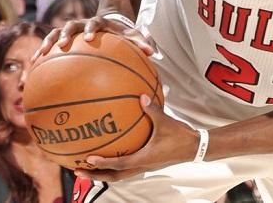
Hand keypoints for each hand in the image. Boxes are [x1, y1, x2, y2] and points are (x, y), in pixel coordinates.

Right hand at [31, 14, 153, 65]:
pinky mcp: (62, 39)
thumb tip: (152, 53)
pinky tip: (32, 67)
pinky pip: (49, 45)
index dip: (90, 29)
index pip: (93, 23)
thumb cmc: (120, 35)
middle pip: (69, 26)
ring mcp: (69, 31)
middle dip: (65, 35)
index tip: (89, 37)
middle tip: (63, 45)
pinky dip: (40, 54)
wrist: (106, 26)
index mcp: (98, 23)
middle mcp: (81, 25)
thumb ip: (140, 42)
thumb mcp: (131, 36)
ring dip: (46, 43)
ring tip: (39, 55)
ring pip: (54, 33)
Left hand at [74, 94, 199, 181]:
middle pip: (114, 176)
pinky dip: (114, 166)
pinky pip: (126, 168)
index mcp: (144, 158)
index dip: (103, 162)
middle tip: (78, 171)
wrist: (194, 147)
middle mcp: (142, 166)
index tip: (88, 160)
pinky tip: (108, 155)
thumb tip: (141, 96)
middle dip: (96, 175)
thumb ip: (152, 109)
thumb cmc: (180, 136)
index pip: (120, 164)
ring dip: (103, 173)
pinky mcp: (146, 163)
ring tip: (87, 168)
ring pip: (119, 175)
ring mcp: (144, 166)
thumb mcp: (165, 121)